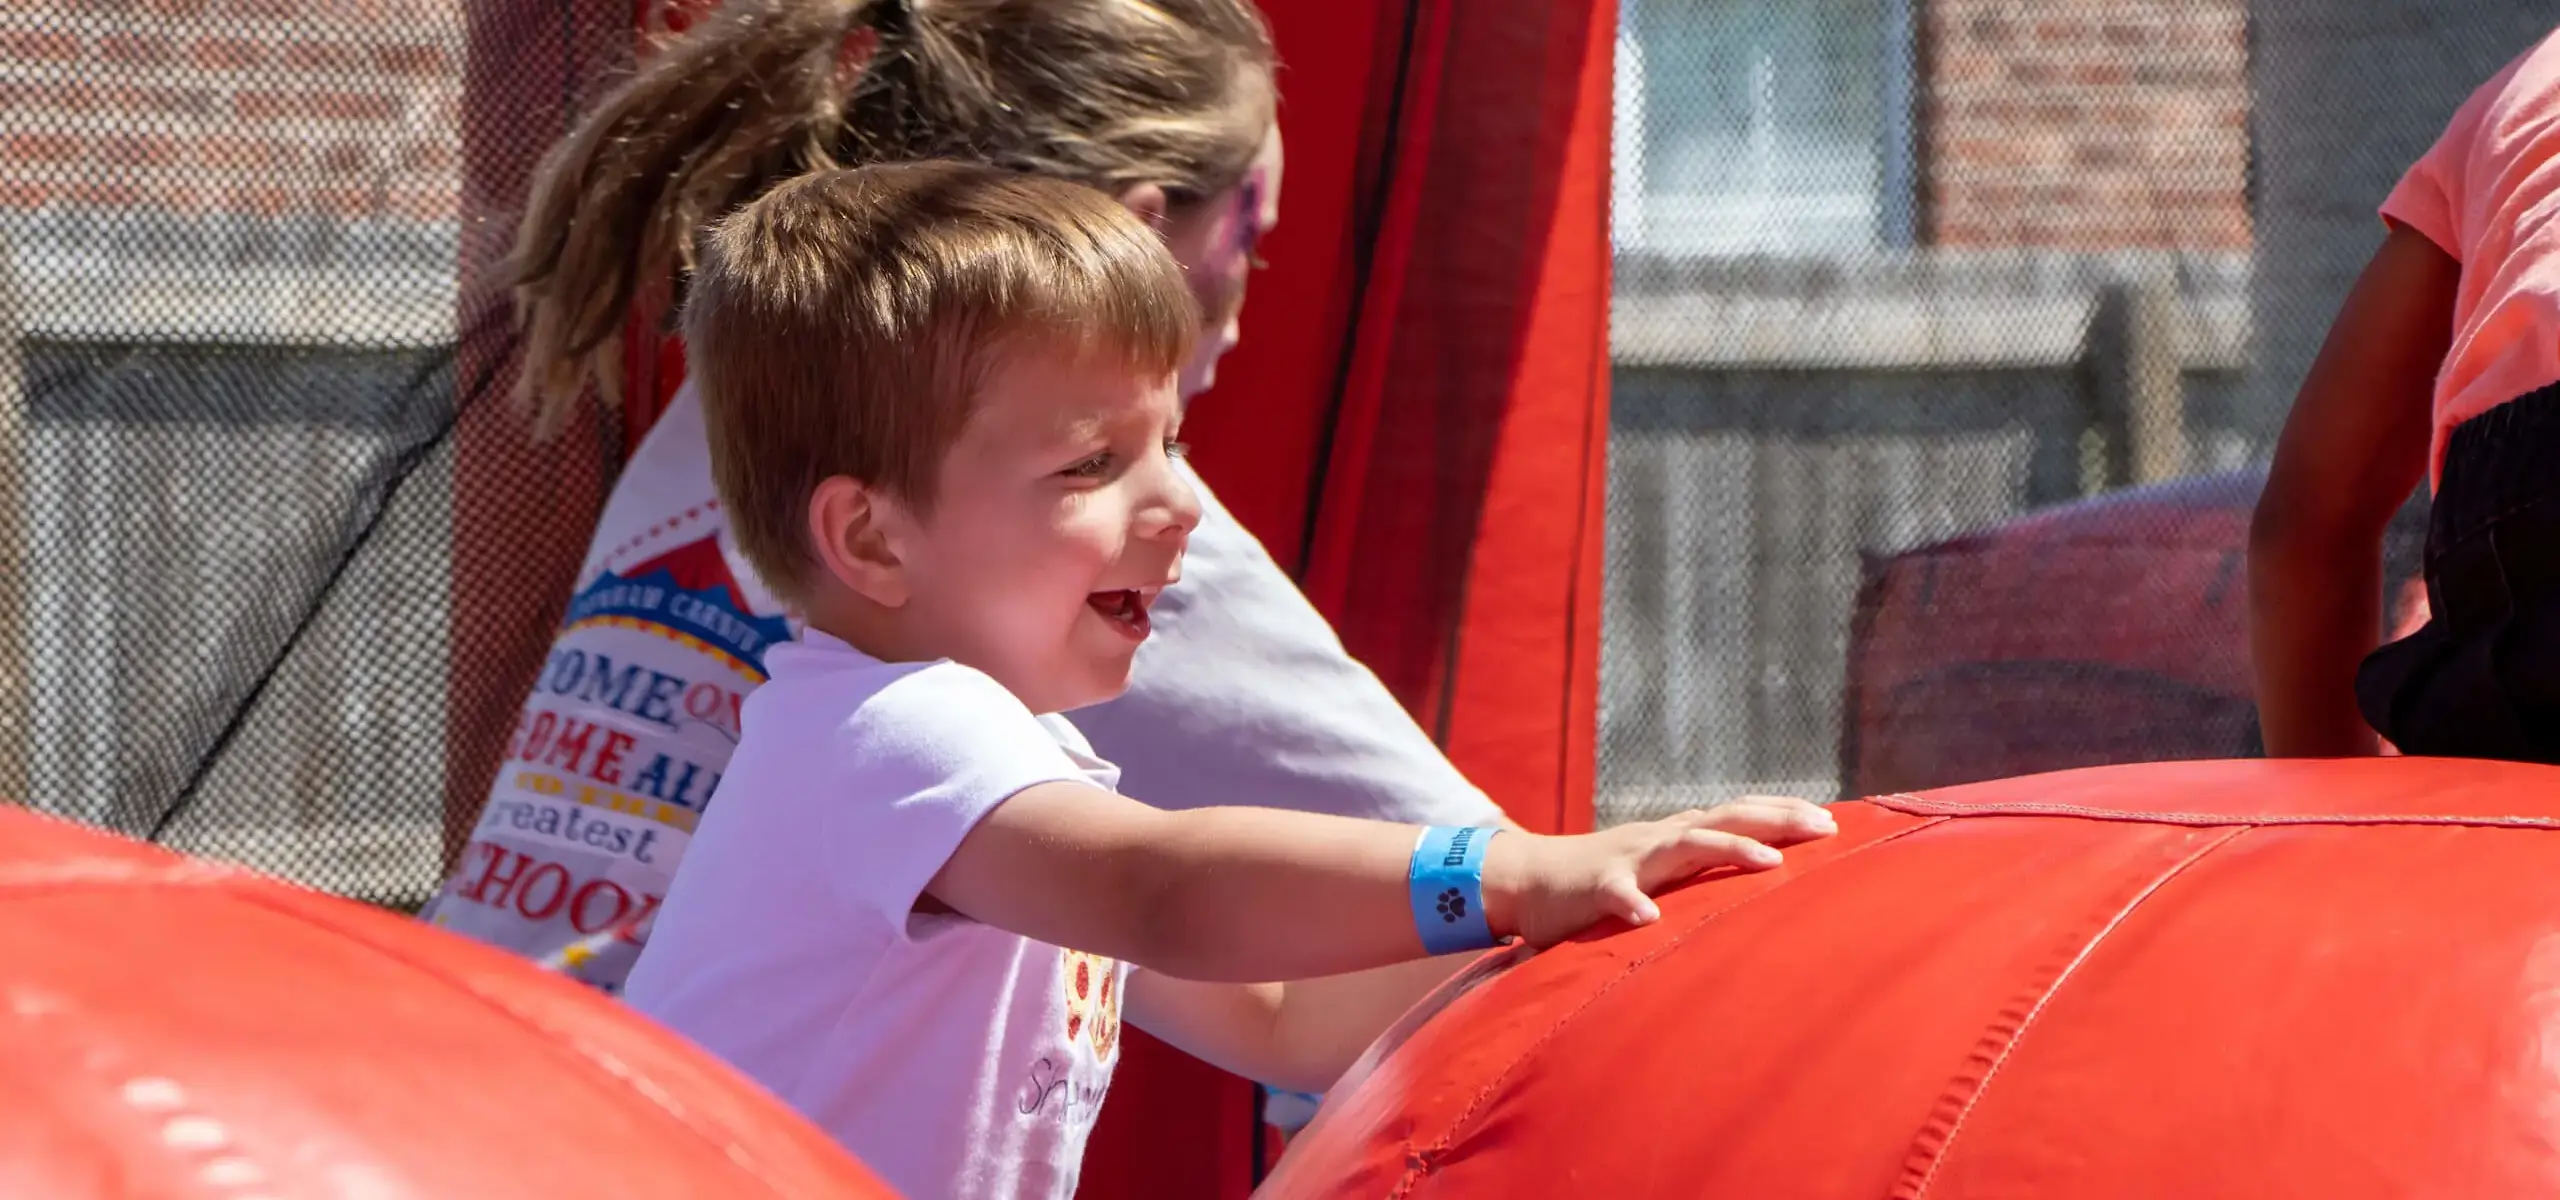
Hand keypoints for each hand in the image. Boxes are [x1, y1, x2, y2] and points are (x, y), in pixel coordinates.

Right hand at [1481, 795, 1835, 947]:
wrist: (1524, 879)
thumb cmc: (1597, 881)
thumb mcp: (1655, 872)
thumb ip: (1695, 874)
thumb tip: (1750, 888)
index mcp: (1676, 837)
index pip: (1738, 814)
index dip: (1782, 812)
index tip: (1831, 819)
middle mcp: (1660, 839)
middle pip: (1726, 818)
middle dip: (1777, 819)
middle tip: (1826, 826)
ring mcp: (1629, 858)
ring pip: (1684, 845)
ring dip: (1728, 850)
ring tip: (1770, 863)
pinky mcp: (1594, 886)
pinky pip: (1617, 893)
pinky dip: (1634, 902)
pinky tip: (1650, 919)